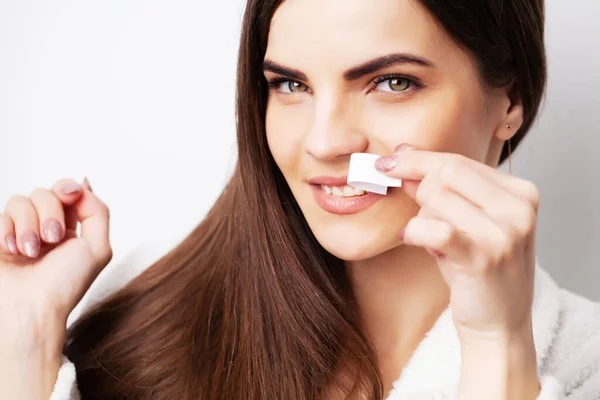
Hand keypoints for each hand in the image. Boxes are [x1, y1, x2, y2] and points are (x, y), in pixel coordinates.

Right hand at [0, 178, 111, 398]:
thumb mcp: (98, 248)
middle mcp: (47, 227)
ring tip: (30, 252)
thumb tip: (82, 185)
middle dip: (50, 212)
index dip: (68, 188)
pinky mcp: (0, 237)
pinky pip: (1, 215)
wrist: (30, 309)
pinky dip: (7, 231)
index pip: (68, 191)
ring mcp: (22, 231)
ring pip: (20, 200)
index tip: (69, 195)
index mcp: (73, 228)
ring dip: (28, 225)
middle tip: (52, 239)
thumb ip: (97, 211)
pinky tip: (13, 251)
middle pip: (45, 192)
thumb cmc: (65, 284)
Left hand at [375, 145, 540, 397]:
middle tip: (422, 219)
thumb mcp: (468, 223)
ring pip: (437, 198)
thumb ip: (442, 190)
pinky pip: (433, 229)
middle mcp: (519, 208)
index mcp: (521, 193)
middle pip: (446, 174)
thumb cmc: (479, 271)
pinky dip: (415, 232)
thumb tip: (403, 158)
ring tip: (436, 242)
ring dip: (422, 219)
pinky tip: (413, 240)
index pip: (459, 161)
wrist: (499, 324)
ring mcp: (505, 233)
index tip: (389, 160)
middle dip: (421, 192)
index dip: (418, 160)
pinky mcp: (484, 257)